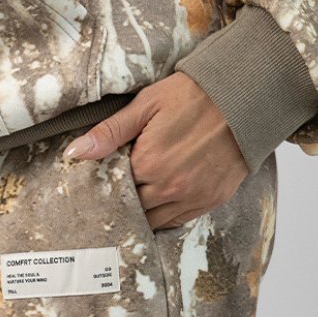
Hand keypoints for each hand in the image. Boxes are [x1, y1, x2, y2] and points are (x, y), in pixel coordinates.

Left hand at [63, 71, 248, 229]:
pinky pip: (178, 221)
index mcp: (148, 164)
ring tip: (139, 197)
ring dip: (144, 212)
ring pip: (154, 221)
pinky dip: (166, 214)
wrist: (243, 96)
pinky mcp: (211, 201)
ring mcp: (192, 197)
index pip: (114, 190)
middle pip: (132, 209)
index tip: (105, 179)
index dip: (107, 185)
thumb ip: (109, 133)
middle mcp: (169, 187)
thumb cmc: (192, 95)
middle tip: (119, 190)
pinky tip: (161, 200)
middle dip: (124, 201)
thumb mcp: (145, 105)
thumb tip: (74, 154)